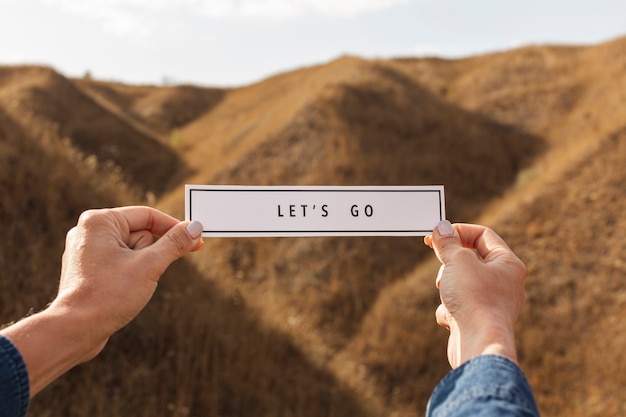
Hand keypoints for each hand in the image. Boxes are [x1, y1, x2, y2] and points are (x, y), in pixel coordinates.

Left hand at [1, 206, 203, 394]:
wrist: (74, 330)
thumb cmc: (109, 295)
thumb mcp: (150, 266)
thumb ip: (175, 243)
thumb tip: (195, 227)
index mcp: (99, 221)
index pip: (148, 215)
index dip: (175, 228)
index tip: (197, 242)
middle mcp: (88, 230)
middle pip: (140, 234)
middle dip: (151, 255)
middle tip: (145, 274)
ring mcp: (86, 250)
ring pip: (131, 251)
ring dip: (141, 267)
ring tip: (128, 287)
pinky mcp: (87, 269)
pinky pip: (119, 263)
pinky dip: (129, 275)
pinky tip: (122, 292)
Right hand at [424, 221, 525, 367]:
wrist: (479, 345)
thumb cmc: (475, 300)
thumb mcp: (457, 262)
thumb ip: (448, 243)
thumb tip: (442, 227)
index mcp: (508, 263)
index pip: (483, 235)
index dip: (458, 231)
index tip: (436, 236)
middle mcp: (505, 282)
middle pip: (471, 258)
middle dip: (451, 262)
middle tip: (442, 268)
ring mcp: (493, 302)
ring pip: (462, 282)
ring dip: (448, 286)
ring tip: (446, 293)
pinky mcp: (480, 320)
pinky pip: (459, 305)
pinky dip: (450, 308)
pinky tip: (452, 318)